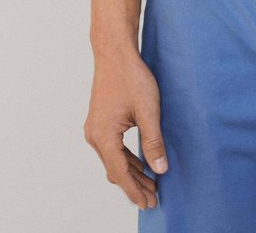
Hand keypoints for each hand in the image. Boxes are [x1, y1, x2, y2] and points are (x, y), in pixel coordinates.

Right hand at [83, 50, 167, 210]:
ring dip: (131, 172)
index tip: (148, 204)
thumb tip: (160, 169)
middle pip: (115, 170)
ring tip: (150, 184)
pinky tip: (139, 164)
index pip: (120, 173)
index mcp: (104, 136)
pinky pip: (112, 148)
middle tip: (153, 198)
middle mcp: (95, 136)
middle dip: (134, 185)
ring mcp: (95, 128)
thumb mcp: (148, 110)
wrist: (115, 52)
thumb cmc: (131, 76)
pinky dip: (125, 159)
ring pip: (113, 160)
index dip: (135, 191)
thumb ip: (154, 142)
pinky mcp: (100, 121)